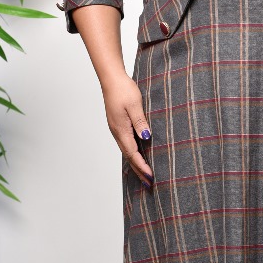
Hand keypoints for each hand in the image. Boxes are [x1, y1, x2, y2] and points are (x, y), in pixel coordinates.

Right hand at [101, 72, 153, 187]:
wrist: (111, 79)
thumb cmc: (123, 89)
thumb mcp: (135, 105)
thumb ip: (140, 122)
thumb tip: (146, 138)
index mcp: (121, 129)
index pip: (133, 153)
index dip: (142, 166)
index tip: (151, 176)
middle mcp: (117, 132)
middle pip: (129, 156)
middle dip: (139, 170)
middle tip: (149, 183)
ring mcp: (116, 129)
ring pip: (127, 151)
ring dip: (136, 163)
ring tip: (144, 174)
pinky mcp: (118, 125)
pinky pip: (125, 144)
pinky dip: (132, 153)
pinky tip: (137, 155)